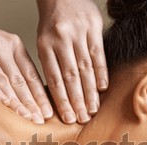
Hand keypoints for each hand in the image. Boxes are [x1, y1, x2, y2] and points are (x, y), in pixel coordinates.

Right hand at [0, 17, 52, 123]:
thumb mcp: (2, 50)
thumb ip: (15, 69)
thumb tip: (33, 97)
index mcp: (15, 45)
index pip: (31, 74)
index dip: (41, 95)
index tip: (49, 112)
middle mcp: (2, 47)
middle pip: (20, 80)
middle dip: (32, 102)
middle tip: (42, 120)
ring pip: (4, 81)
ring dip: (17, 102)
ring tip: (27, 118)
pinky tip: (4, 106)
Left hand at [37, 0, 107, 123]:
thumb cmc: (52, 23)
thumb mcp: (43, 41)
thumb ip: (50, 65)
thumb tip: (59, 96)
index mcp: (44, 46)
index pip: (54, 80)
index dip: (62, 101)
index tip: (68, 118)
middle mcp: (60, 40)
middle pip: (70, 77)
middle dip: (77, 101)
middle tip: (82, 119)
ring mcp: (78, 33)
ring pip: (85, 68)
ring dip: (90, 91)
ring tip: (93, 109)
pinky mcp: (93, 27)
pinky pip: (98, 54)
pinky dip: (101, 72)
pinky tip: (102, 88)